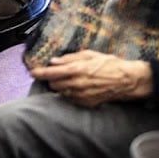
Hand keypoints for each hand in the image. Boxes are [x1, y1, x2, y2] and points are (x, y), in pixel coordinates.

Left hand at [30, 50, 152, 107]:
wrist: (126, 81)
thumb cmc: (109, 64)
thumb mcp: (89, 55)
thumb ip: (69, 58)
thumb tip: (54, 61)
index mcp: (76, 69)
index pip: (51, 73)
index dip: (39, 73)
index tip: (32, 72)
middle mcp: (76, 84)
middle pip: (53, 84)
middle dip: (53, 78)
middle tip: (60, 72)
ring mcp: (81, 95)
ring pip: (61, 92)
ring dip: (61, 86)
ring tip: (72, 79)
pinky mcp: (86, 103)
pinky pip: (70, 98)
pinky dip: (70, 92)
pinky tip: (79, 86)